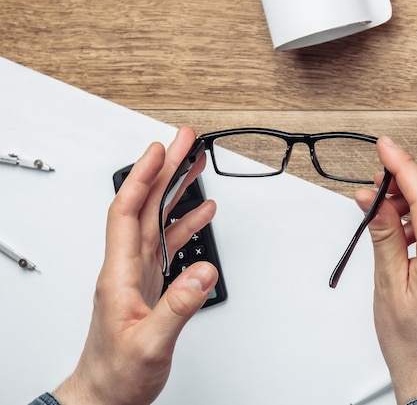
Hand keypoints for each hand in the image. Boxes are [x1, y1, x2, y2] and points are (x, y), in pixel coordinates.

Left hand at [53, 126, 218, 404]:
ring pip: (156, 220)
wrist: (106, 394)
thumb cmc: (118, 372)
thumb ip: (179, 306)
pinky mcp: (149, 283)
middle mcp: (126, 267)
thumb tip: (203, 271)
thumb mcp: (151, 343)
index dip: (143, 177)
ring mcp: (138, 274)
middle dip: (164, 170)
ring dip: (175, 192)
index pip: (127, 212)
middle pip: (144, 206)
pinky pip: (167, 243)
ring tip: (195, 167)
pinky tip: (199, 215)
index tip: (160, 149)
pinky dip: (184, 224)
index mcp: (119, 274)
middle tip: (184, 143)